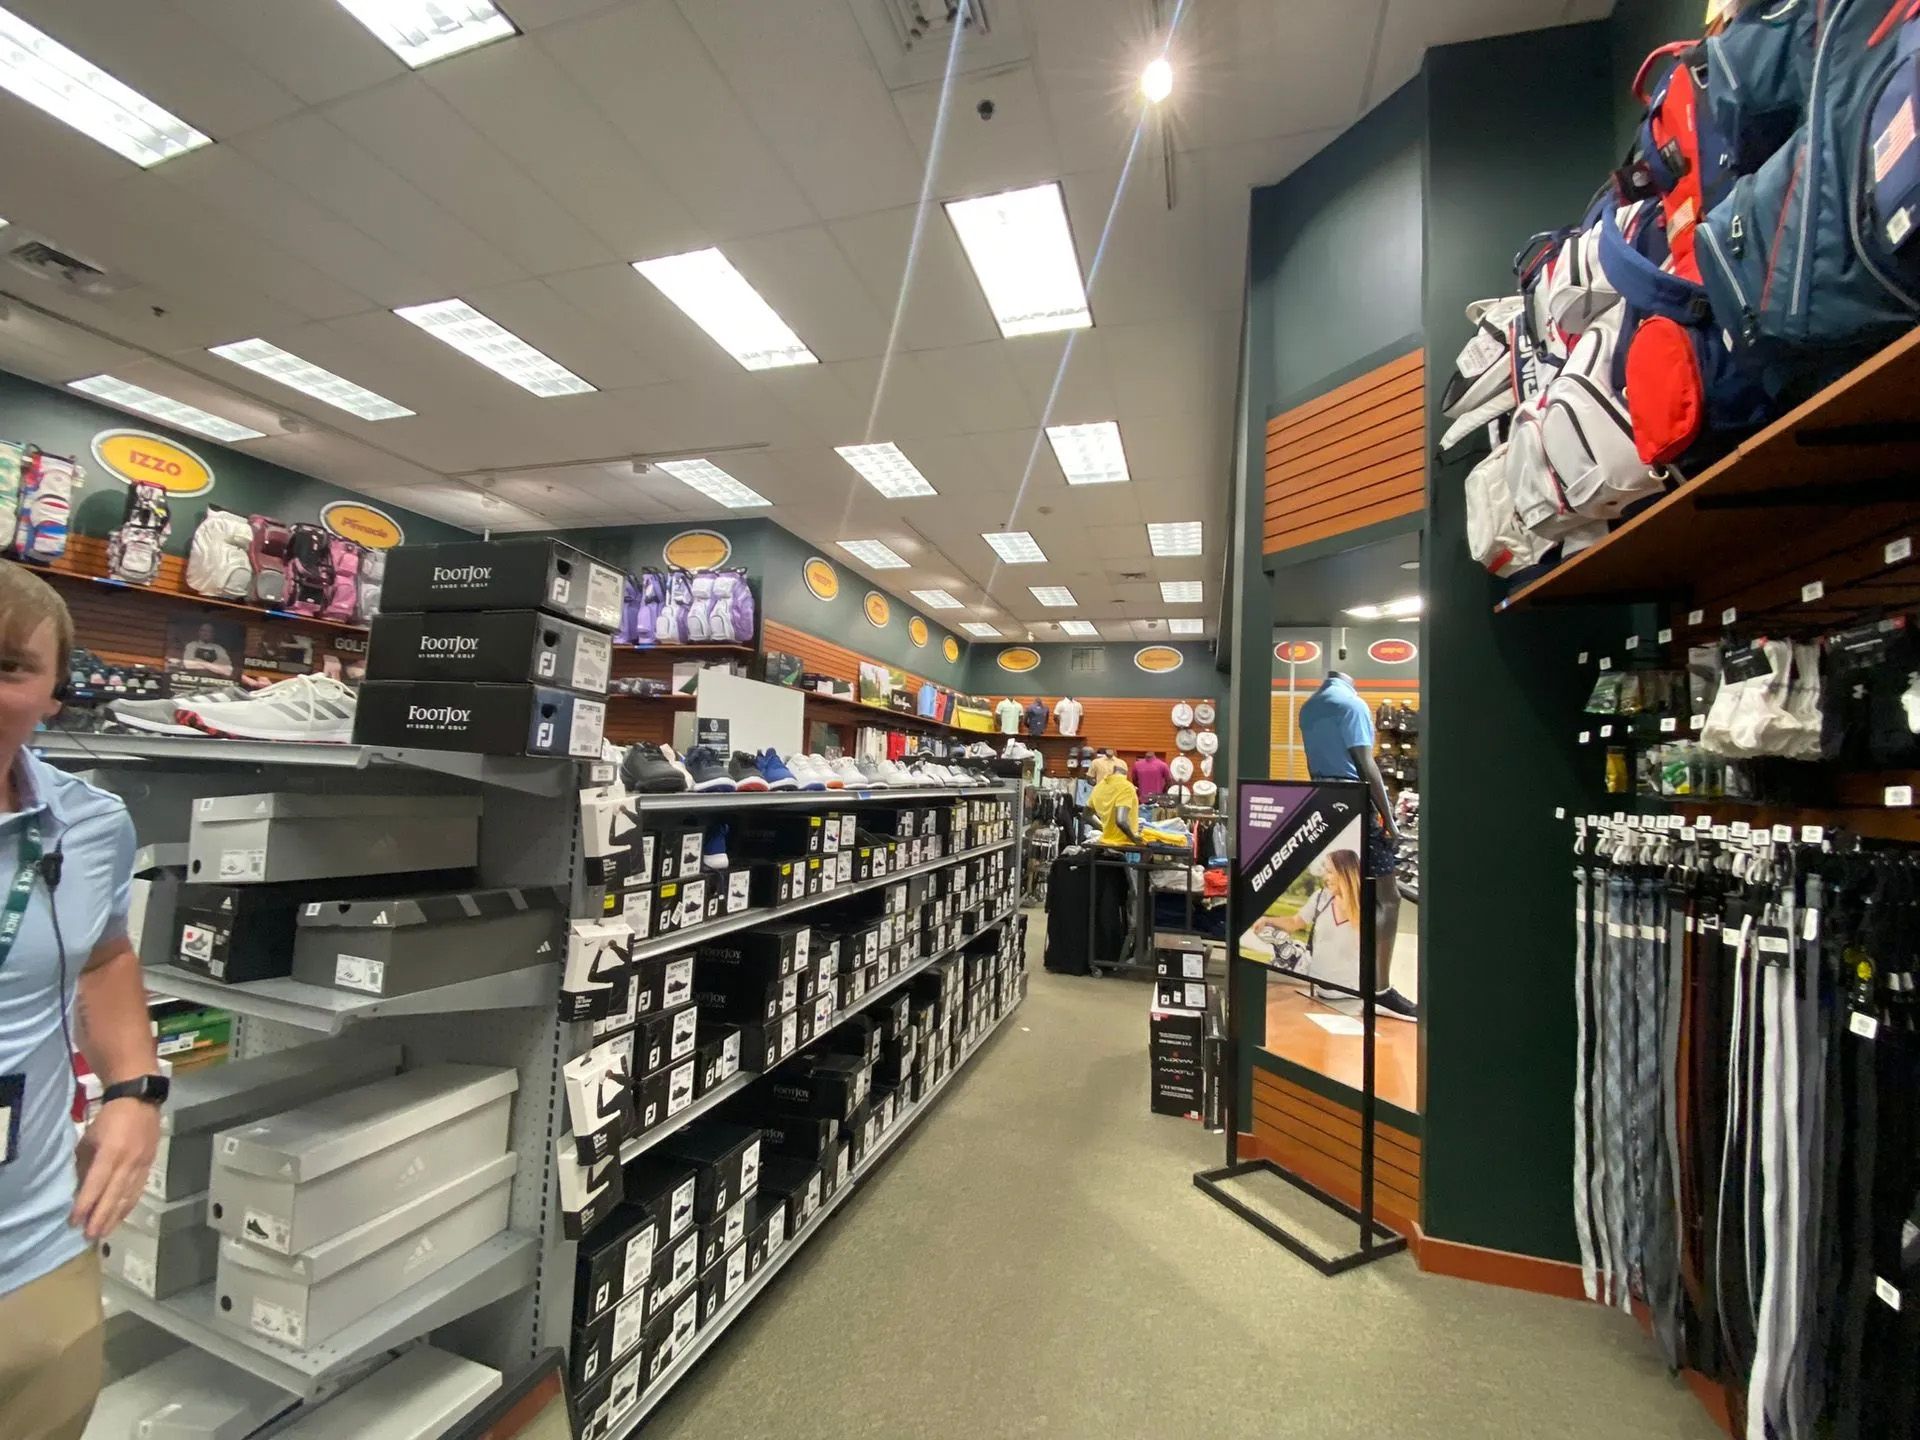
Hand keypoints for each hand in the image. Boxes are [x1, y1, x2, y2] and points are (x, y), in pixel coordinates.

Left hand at [72, 1098, 159, 1240]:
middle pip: (114, 1195)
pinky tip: (120, 1217)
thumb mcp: (89, 1137)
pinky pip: (138, 1190)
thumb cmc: (109, 1117)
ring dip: (115, 1216)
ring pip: (128, 1196)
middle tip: (90, 1236)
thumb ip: (84, 1163)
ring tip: (103, 1233)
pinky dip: (127, 1206)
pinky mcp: (150, 1165)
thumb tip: (78, 1188)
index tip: (74, 1222)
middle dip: (101, 1217)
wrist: (140, 1100)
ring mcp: (142, 1164)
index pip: (96, 1184)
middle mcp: (128, 1161)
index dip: (85, 1204)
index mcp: (111, 1152)